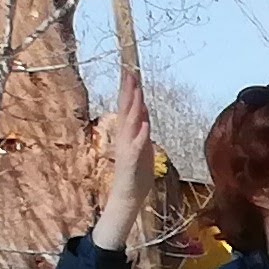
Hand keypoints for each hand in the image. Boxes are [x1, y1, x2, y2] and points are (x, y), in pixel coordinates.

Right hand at [92, 75, 150, 247]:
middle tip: (129, 72)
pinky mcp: (131, 161)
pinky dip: (140, 134)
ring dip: (133, 107)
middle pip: (127, 109)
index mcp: (129, 133)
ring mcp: (127, 148)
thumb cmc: (136, 173)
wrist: (129, 195)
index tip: (131, 72)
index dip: (130, 90)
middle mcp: (125, 137)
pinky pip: (136, 145)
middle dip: (129, 91)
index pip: (129, 107)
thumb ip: (141, 130)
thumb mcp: (142, 146)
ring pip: (130, 123)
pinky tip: (143, 124)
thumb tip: (142, 113)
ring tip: (136, 91)